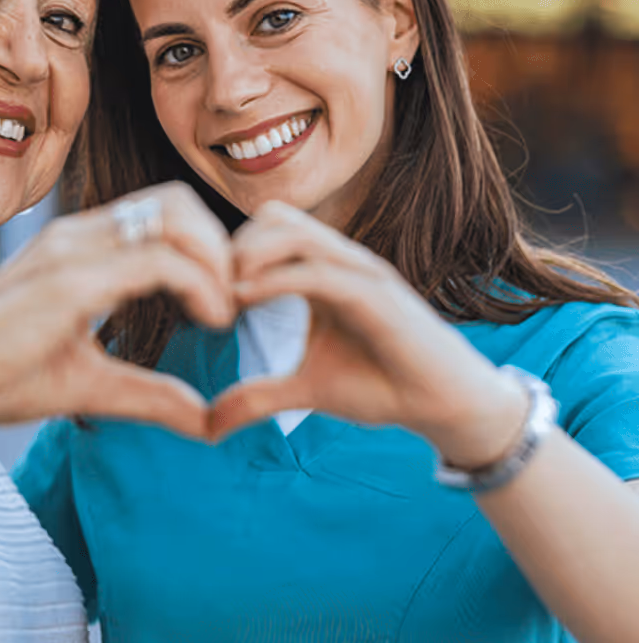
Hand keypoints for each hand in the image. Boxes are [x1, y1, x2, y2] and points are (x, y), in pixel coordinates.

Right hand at [0, 183, 234, 438]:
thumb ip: (149, 394)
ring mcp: (74, 251)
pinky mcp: (72, 280)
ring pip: (175, 217)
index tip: (223, 303)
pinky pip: (159, 260)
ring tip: (224, 310)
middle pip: (176, 200)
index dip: (206, 250)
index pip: (162, 215)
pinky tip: (211, 320)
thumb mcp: (90, 385)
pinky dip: (201, 284)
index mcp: (79, 249)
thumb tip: (206, 420)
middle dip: (219, 244)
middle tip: (232, 300)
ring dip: (217, 260)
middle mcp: (78, 236)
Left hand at [209, 201, 527, 463]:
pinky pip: (317, 271)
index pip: (266, 230)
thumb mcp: (305, 390)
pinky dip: (274, 280)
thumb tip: (209, 426)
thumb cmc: (380, 385)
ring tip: (221, 296)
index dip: (226, 253)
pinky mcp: (376, 295)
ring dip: (247, 256)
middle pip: (273, 217)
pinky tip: (243, 301)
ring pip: (292, 232)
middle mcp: (340, 261)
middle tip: (205, 292)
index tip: (199, 292)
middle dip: (230, 247)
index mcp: (321, 272)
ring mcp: (360, 272)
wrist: (443, 404)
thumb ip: (257, 397)